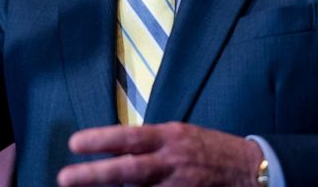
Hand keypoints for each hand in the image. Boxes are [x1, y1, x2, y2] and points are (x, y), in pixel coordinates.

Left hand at [57, 122, 263, 186]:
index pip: (129, 137)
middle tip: (65, 177)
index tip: (74, 143)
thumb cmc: (210, 149)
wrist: (252, 169)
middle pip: (128, 170)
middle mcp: (172, 161)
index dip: (101, 140)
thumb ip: (150, 144)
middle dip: (94, 175)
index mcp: (169, 136)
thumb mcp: (180, 135)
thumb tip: (117, 149)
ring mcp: (179, 185)